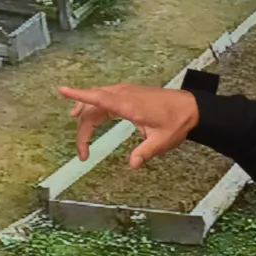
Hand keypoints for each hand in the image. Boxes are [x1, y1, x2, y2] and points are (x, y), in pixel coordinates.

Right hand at [58, 83, 199, 168]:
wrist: (192, 108)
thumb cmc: (177, 122)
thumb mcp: (163, 141)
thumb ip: (145, 152)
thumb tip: (132, 164)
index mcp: (130, 105)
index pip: (99, 98)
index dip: (79, 95)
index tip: (62, 90)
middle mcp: (125, 95)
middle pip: (93, 105)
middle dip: (83, 127)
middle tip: (82, 153)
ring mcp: (126, 92)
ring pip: (97, 100)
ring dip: (86, 115)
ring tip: (80, 136)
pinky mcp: (129, 94)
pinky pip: (105, 97)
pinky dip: (94, 107)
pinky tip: (91, 116)